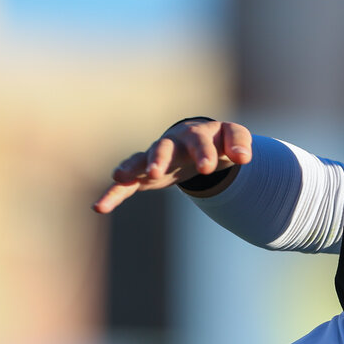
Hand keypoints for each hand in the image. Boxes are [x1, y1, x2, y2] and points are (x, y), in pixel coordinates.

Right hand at [92, 119, 252, 213]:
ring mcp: (155, 158)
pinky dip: (114, 194)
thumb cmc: (218, 140)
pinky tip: (99, 207)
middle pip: (164, 147)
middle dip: (160, 158)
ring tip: (120, 177)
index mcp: (197, 135)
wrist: (198, 140)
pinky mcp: (144, 175)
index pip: (201, 142)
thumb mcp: (233, 138)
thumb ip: (241, 144)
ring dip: (132, 168)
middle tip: (157, 173)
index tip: (208, 168)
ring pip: (140, 160)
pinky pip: (126, 184)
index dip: (204, 153)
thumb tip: (244, 158)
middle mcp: (172, 144)